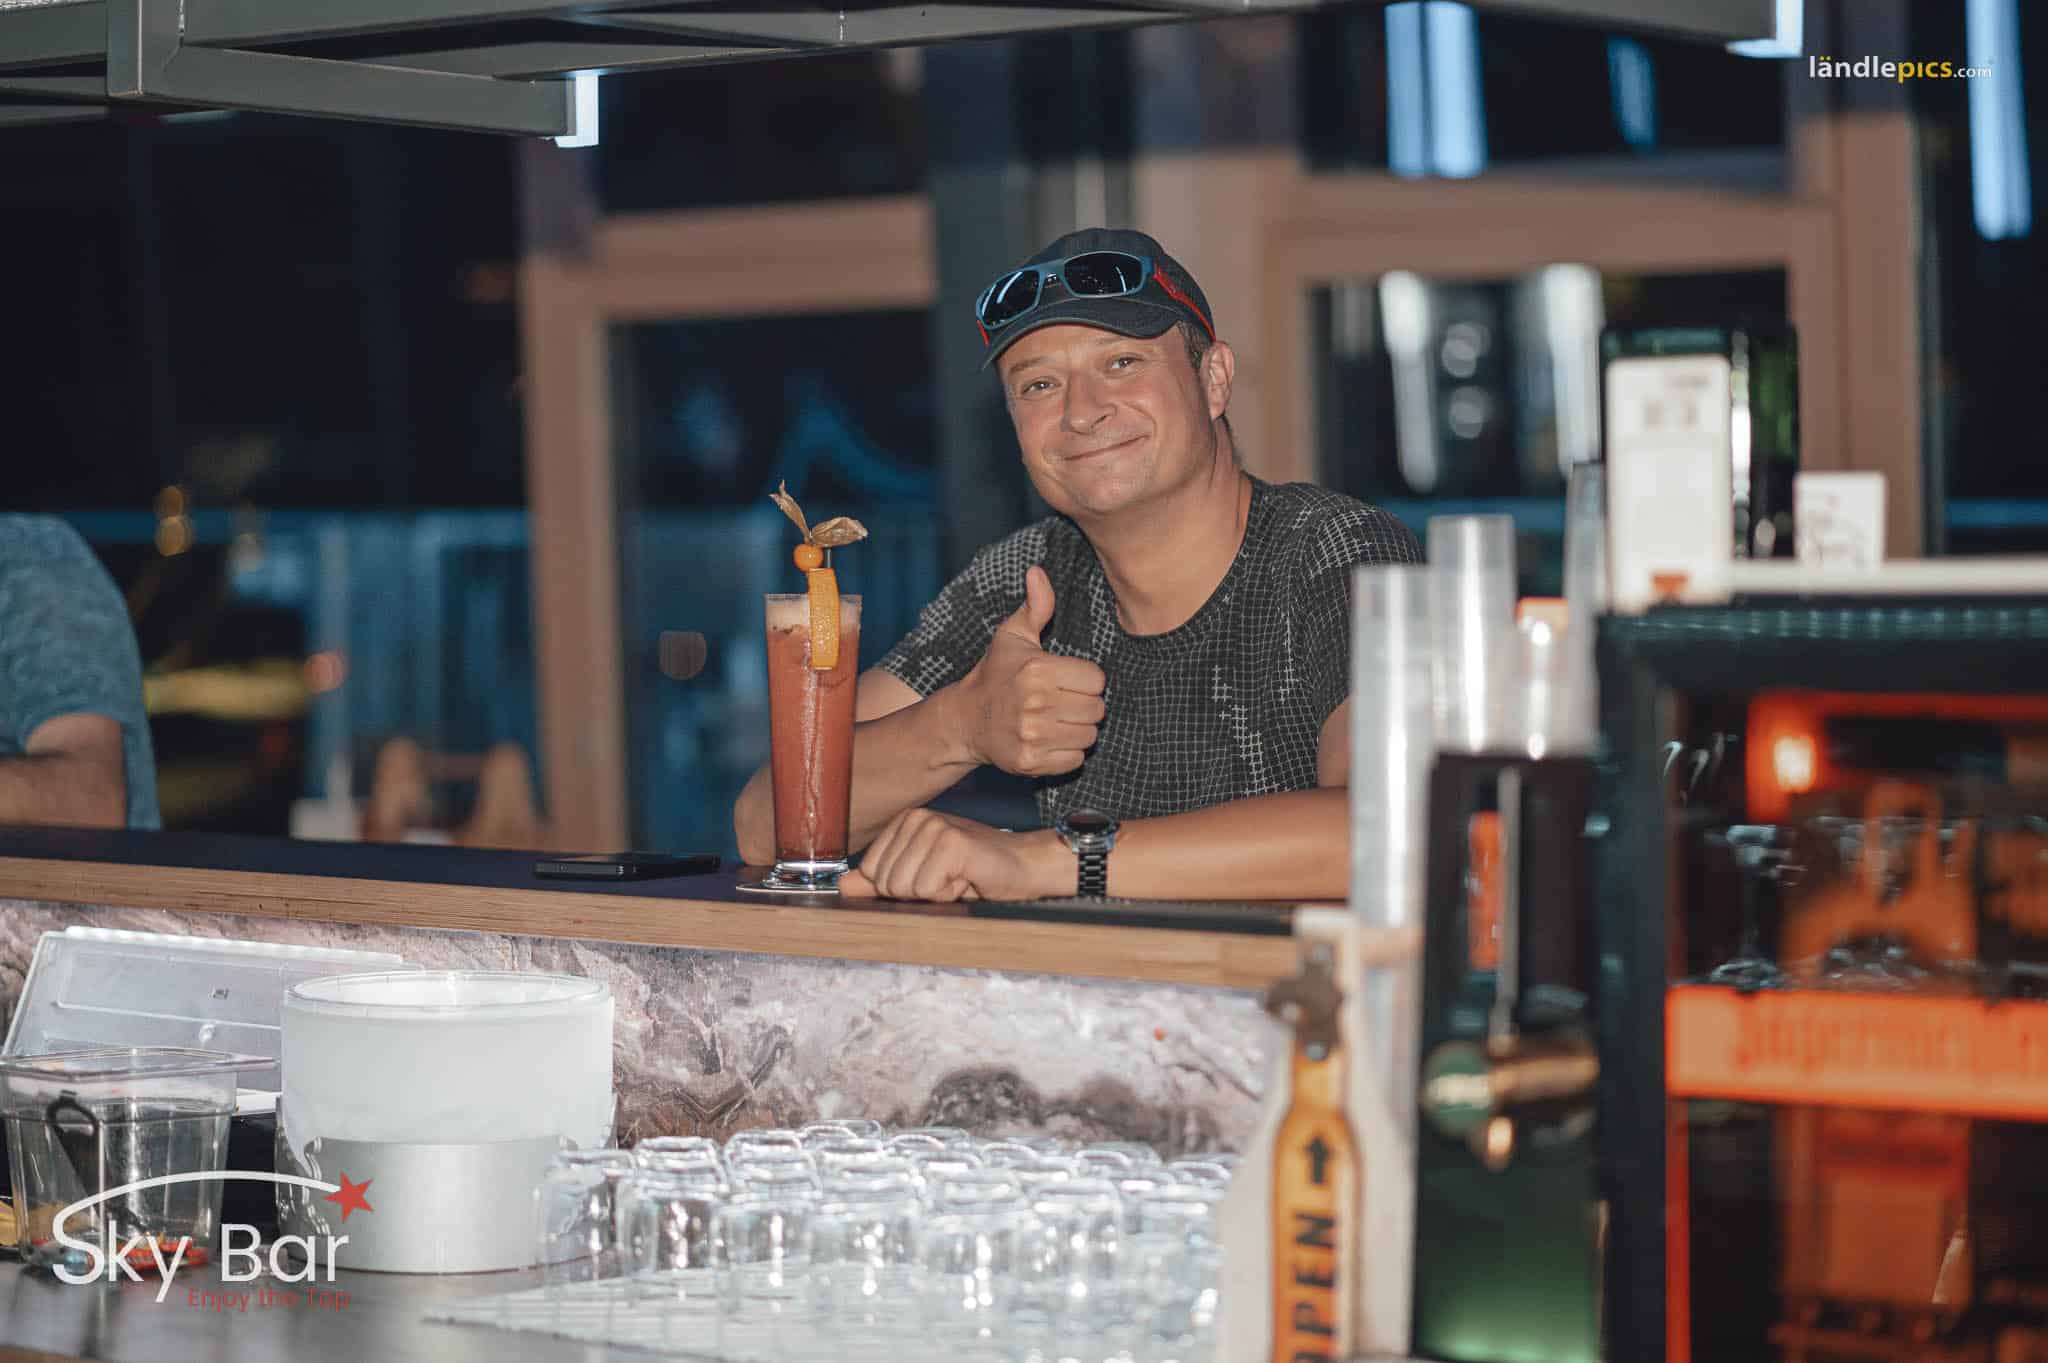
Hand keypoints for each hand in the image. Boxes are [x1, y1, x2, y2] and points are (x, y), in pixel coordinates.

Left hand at [839, 809, 1064, 902]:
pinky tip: (968, 879)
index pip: (872, 873)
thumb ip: (880, 880)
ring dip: (936, 895)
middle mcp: (916, 819)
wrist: (1022, 867)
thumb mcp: (921, 877)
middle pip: (886, 883)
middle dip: (919, 893)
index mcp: (904, 822)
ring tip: (959, 878)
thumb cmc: (974, 872)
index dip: (903, 887)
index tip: (932, 876)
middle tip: (949, 879)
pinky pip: (928, 889)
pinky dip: (951, 894)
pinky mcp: (953, 842)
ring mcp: (935, 827)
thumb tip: (842, 886)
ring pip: (904, 888)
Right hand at [955, 565, 1106, 776]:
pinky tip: (1050, 740)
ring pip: (1089, 735)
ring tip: (1057, 720)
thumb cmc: (996, 674)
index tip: (1066, 681)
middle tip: (1062, 702)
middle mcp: (1035, 703)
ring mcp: (1032, 735)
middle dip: (1084, 705)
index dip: (1085, 680)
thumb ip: (1036, 606)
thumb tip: (1038, 571)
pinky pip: (1075, 760)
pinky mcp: (1030, 761)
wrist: (965, 721)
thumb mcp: (1013, 637)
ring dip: (1079, 730)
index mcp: (1037, 670)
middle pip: (1097, 709)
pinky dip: (1068, 753)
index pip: (1097, 679)